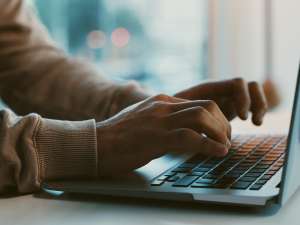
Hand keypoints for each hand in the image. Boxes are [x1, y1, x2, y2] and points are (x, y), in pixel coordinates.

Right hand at [96, 94, 230, 175]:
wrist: (95, 142)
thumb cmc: (120, 136)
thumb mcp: (146, 119)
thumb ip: (164, 119)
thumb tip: (184, 128)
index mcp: (162, 101)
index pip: (200, 102)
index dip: (217, 117)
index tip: (221, 132)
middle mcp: (164, 106)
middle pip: (207, 106)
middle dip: (223, 123)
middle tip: (226, 139)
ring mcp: (160, 121)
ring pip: (202, 117)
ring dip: (220, 133)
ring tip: (224, 146)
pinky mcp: (156, 138)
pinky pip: (190, 137)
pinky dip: (209, 145)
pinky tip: (218, 152)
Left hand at [175, 78, 267, 124]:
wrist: (169, 115)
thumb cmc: (171, 113)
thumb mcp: (178, 112)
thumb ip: (188, 112)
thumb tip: (196, 121)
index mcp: (210, 87)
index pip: (237, 83)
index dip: (243, 98)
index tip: (242, 118)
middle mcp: (221, 90)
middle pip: (249, 85)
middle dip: (255, 102)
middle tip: (251, 121)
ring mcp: (227, 97)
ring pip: (253, 92)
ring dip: (260, 105)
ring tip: (256, 123)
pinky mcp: (231, 107)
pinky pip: (252, 103)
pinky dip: (257, 110)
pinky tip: (255, 123)